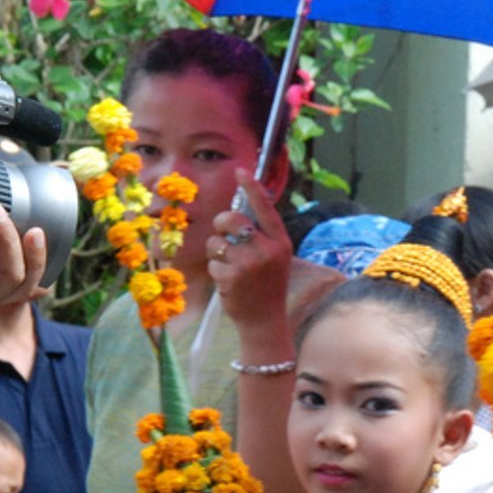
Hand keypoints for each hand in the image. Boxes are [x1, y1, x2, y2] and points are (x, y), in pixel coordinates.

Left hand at [207, 170, 291, 328]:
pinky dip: (216, 272)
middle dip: (221, 224)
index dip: (251, 187)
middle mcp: (266, 250)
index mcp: (280, 242)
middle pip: (231, 219)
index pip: (264, 208)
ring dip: (218, 253)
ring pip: (217, 242)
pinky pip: (212, 262)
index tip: (241, 171)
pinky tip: (229, 284)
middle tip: (224, 235)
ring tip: (231, 269)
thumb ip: (261, 236)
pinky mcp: (231, 277)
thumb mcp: (274, 259)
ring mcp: (248, 264)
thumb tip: (237, 212)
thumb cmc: (267, 286)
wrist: (265, 321)